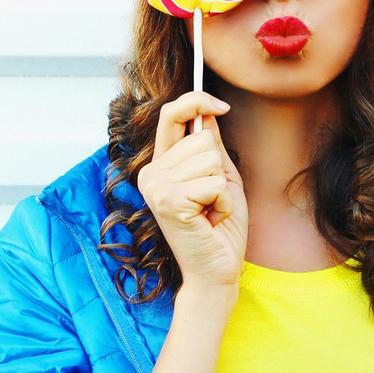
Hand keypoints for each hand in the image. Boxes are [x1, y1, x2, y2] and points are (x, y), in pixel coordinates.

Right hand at [136, 91, 247, 291]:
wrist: (217, 271)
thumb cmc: (219, 228)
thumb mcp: (220, 178)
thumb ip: (210, 146)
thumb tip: (207, 112)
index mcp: (160, 165)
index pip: (171, 115)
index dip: (197, 101)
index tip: (222, 105)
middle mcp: (151, 173)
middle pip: (201, 138)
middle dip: (219, 168)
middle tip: (210, 200)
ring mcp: (156, 187)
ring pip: (210, 158)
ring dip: (222, 188)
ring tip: (210, 211)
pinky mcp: (168, 201)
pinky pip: (214, 183)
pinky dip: (223, 202)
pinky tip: (211, 220)